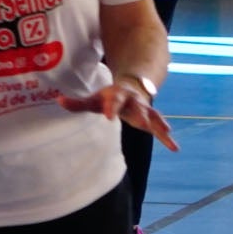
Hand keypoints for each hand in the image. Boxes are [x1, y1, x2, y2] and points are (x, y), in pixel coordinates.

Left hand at [56, 79, 179, 151]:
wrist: (131, 86)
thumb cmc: (108, 96)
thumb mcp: (93, 99)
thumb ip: (77, 103)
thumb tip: (58, 100)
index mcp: (117, 96)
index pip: (113, 102)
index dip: (111, 108)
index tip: (109, 117)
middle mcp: (133, 102)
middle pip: (138, 108)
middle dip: (140, 115)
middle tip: (143, 124)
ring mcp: (145, 109)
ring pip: (153, 116)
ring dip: (160, 125)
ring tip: (167, 134)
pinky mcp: (151, 117)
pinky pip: (160, 127)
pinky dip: (167, 137)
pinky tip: (174, 148)